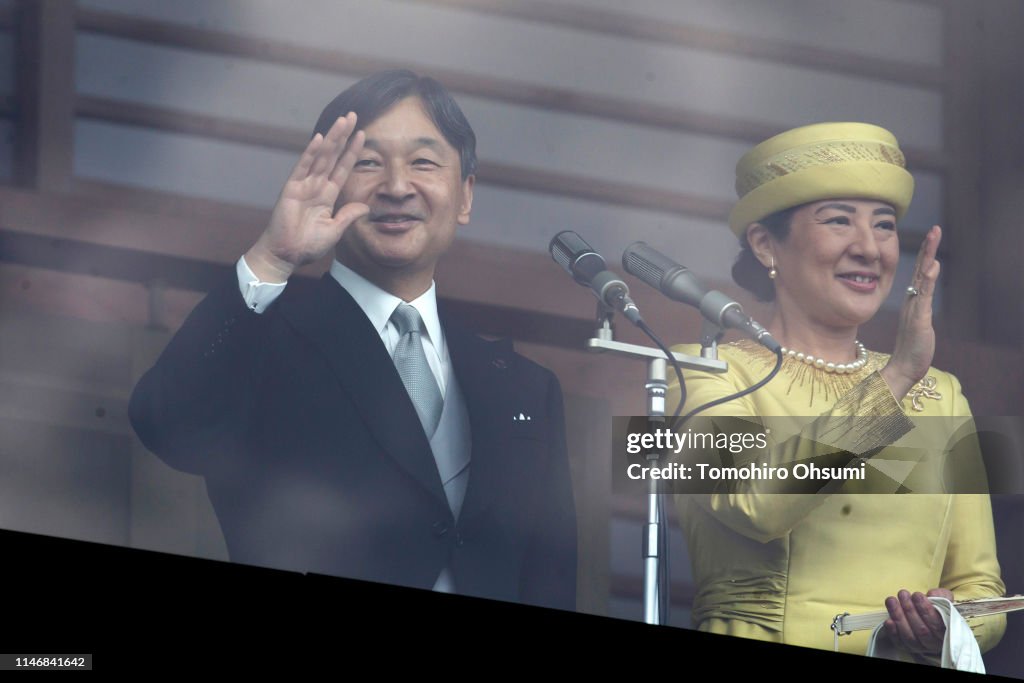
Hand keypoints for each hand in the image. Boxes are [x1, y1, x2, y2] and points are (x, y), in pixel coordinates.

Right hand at [245, 113, 369, 281]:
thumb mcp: (335, 230)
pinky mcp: (291, 189)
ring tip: (343, 121)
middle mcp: (316, 185)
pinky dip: (311, 154)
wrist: (286, 254)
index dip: (352, 152)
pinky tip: (320, 140)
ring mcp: (304, 185)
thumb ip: (348, 216)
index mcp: (327, 195)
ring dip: (332, 138)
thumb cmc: (307, 245)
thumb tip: (365, 207)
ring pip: (321, 157)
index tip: (363, 135)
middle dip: (343, 136)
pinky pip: (303, 168)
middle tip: (353, 116)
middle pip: (333, 155)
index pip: (343, 168)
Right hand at [881, 225, 940, 398]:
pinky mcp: (918, 319)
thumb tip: (921, 295)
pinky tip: (931, 267)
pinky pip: (923, 296)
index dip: (926, 254)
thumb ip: (921, 306)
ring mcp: (914, 309)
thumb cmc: (912, 348)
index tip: (932, 236)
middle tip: (935, 229)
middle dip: (928, 249)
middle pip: (920, 270)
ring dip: (928, 258)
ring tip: (934, 239)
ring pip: (921, 279)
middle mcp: (912, 301)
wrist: (904, 368)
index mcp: (912, 301)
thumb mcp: (920, 323)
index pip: (920, 273)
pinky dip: (926, 281)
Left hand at [884, 588, 952, 655]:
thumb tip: (931, 595)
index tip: (916, 595)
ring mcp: (920, 646)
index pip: (937, 624)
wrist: (927, 616)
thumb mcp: (944, 599)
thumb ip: (941, 596)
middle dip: (910, 610)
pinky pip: (899, 643)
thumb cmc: (936, 608)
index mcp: (947, 632)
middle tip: (902, 594)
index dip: (925, 609)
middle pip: (921, 630)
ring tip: (892, 601)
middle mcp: (935, 643)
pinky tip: (888, 621)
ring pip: (909, 636)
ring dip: (898, 617)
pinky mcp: (907, 647)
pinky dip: (893, 632)